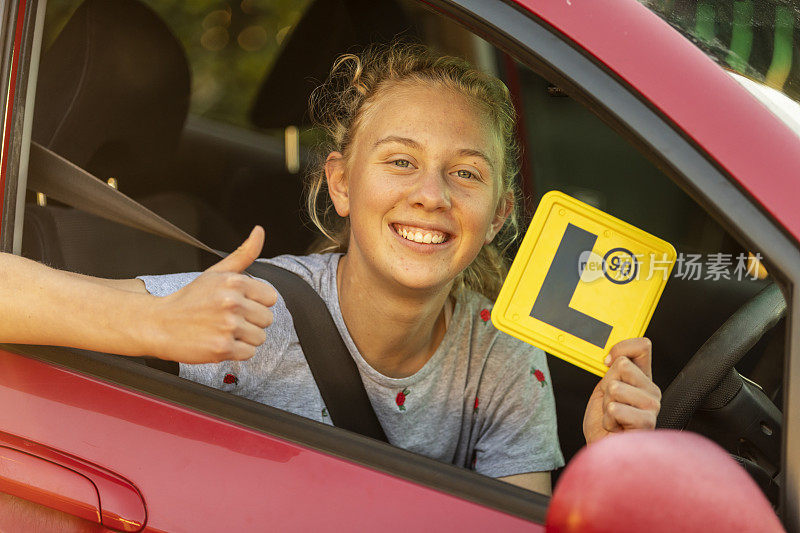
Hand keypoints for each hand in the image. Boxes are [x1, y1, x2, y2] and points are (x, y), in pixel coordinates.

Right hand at [149, 226, 276, 363]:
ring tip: (223, 331)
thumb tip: (260, 230)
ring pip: (260, 337)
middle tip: (227, 319)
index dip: (256, 303)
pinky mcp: (223, 348)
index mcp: (234, 282)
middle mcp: (232, 303)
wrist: (158, 324)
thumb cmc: (189, 299)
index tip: (238, 305)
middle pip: (267, 319)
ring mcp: (228, 326)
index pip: (271, 298)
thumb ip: (243, 254)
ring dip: (244, 338)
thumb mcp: (216, 272)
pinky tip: (219, 342)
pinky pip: (249, 353)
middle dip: (251, 321)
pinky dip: (236, 352)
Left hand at [583, 337, 661, 444]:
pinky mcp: (648, 423)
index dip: (620, 349)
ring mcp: (652, 407)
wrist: (603, 450)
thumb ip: (612, 369)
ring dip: (606, 405)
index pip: (642, 346)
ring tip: (613, 417)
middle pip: (623, 365)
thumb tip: (616, 357)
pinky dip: (608, 420)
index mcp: (642, 378)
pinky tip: (616, 427)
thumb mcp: (604, 388)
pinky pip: (616, 408)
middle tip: (610, 403)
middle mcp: (651, 390)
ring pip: (616, 387)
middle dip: (606, 385)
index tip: (607, 363)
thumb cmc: (604, 423)